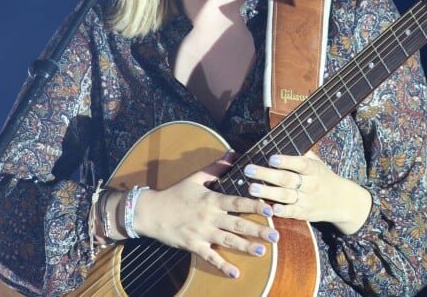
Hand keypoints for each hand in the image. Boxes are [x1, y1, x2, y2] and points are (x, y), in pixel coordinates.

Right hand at [133, 150, 278, 278]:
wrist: (151, 212)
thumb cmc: (176, 193)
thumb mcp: (196, 177)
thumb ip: (217, 167)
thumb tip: (233, 152)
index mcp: (211, 199)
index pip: (237, 203)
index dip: (254, 206)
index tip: (270, 209)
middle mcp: (209, 217)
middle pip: (237, 225)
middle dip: (258, 230)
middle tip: (276, 235)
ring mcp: (201, 232)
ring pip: (228, 241)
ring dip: (246, 247)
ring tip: (263, 251)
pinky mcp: (193, 245)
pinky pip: (210, 257)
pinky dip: (222, 266)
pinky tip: (235, 273)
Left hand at [245, 150, 371, 234]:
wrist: (342, 201)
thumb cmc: (323, 176)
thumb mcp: (317, 162)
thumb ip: (301, 153)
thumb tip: (280, 139)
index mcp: (313, 169)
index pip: (300, 164)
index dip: (286, 161)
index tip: (271, 158)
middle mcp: (310, 184)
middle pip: (287, 179)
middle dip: (266, 175)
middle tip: (249, 170)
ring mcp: (307, 200)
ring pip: (286, 196)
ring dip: (267, 192)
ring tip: (251, 188)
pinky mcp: (304, 214)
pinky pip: (291, 213)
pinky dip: (281, 211)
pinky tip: (270, 209)